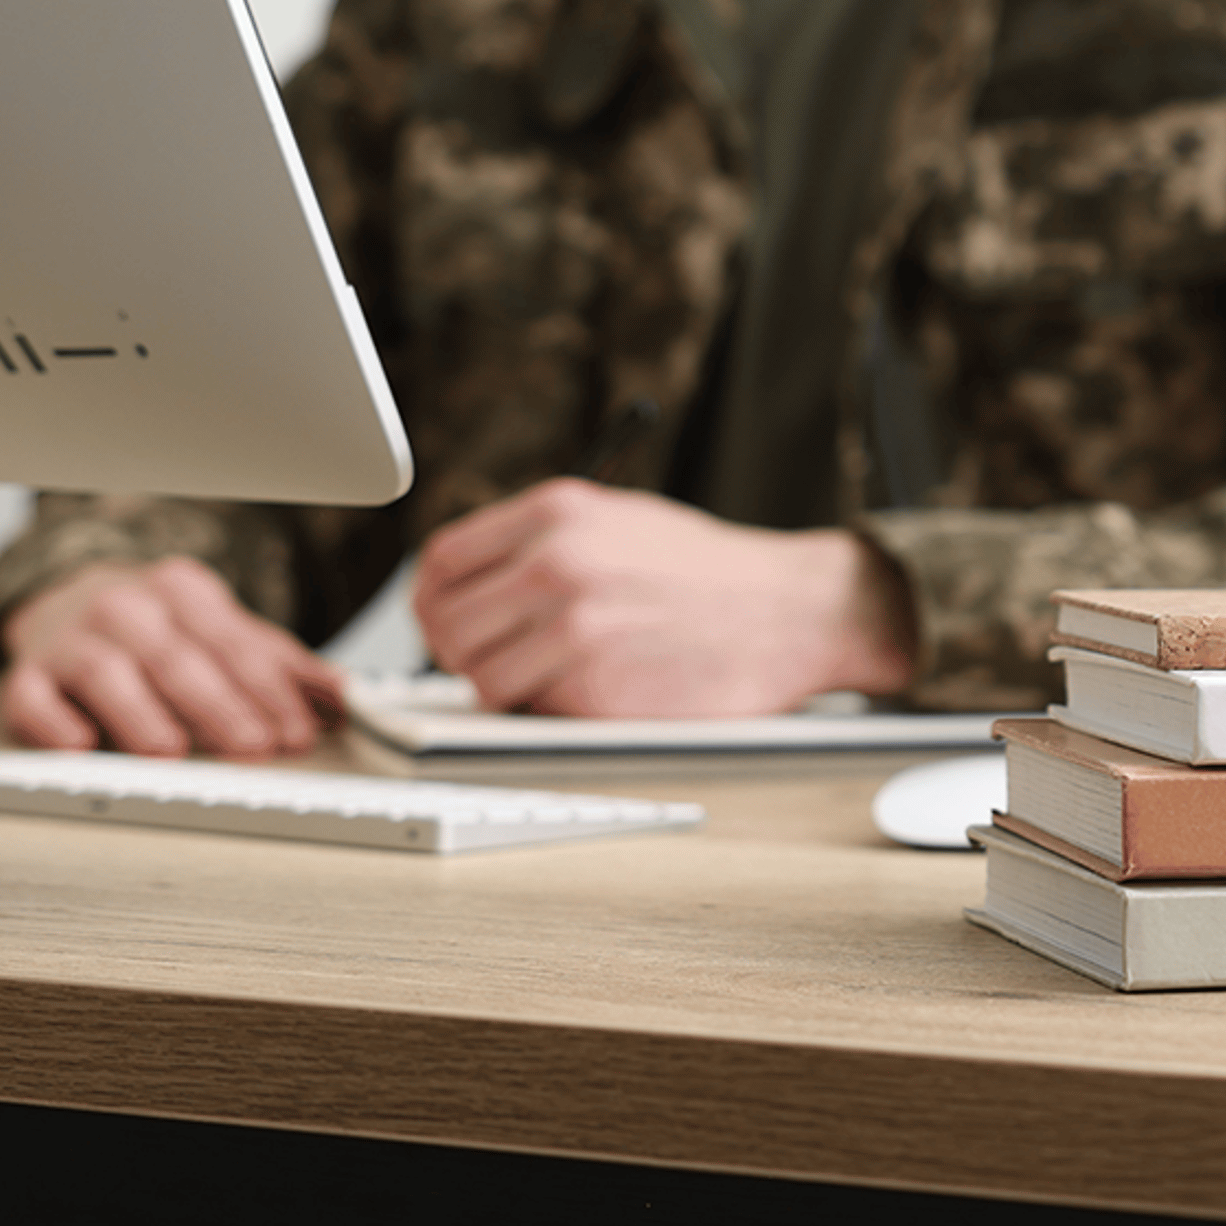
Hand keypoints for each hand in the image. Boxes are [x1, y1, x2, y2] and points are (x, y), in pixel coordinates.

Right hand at [0, 557, 336, 759]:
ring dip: (140, 713)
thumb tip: (344, 698)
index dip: (269, 690)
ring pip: (105, 671)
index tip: (296, 730)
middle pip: (177, 656)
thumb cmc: (159, 627)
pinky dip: (52, 721)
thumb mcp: (226, 632)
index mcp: (184, 591)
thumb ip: (282, 665)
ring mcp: (71, 638)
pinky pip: (31, 695)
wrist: (66, 597)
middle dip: (219, 704)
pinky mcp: (27, 672)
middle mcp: (126, 607)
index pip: (234, 642)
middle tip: (252, 745)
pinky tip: (79, 744)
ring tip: (171, 750)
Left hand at [410, 480, 916, 717]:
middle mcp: (557, 564)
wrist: (793, 609)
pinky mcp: (597, 691)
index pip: (440, 562)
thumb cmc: (709, 571)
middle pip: (446, 626)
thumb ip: (539, 539)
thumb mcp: (618, 518)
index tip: (446, 622)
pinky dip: (552, 711)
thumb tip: (467, 580)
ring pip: (479, 680)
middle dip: (461, 653)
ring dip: (503, 689)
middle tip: (496, 661)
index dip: (432, 601)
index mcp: (556, 512)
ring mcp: (575, 629)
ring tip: (550, 678)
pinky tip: (597, 688)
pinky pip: (533, 714)